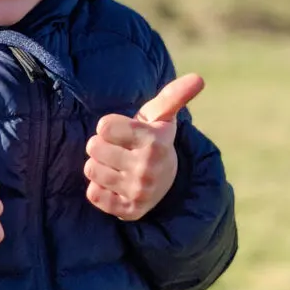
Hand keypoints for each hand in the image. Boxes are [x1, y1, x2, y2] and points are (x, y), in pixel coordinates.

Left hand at [84, 73, 204, 220]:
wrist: (165, 180)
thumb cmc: (154, 138)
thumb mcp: (161, 115)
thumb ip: (174, 95)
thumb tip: (198, 78)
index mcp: (155, 141)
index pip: (103, 126)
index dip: (109, 127)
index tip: (123, 131)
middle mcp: (148, 168)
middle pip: (93, 147)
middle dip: (101, 145)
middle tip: (120, 149)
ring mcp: (139, 192)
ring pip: (90, 170)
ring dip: (99, 166)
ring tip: (117, 165)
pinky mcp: (128, 211)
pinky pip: (93, 194)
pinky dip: (99, 189)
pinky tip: (115, 185)